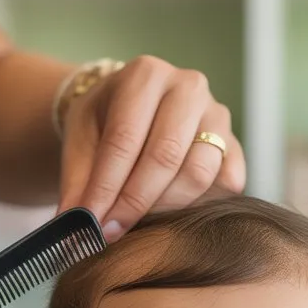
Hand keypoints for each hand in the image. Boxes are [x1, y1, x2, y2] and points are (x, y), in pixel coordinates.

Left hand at [57, 55, 246, 241]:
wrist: (135, 108)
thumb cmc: (105, 124)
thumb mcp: (81, 142)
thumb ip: (78, 183)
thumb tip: (73, 229)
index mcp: (145, 75)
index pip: (125, 139)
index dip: (107, 187)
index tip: (93, 224)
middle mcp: (187, 88)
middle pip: (166, 156)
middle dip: (136, 202)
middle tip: (113, 233)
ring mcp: (217, 115)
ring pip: (199, 173)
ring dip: (167, 207)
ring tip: (140, 222)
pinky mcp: (234, 144)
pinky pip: (228, 183)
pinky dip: (202, 205)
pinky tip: (174, 214)